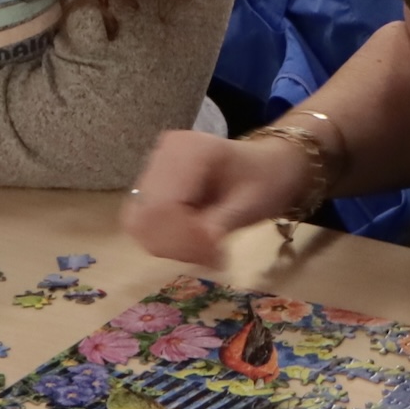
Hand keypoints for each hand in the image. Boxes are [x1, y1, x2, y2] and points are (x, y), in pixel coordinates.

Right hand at [122, 130, 313, 263]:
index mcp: (190, 151)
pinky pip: (142, 219)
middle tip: (210, 257)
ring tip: (202, 250)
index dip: (183, 238)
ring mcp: (154, 165)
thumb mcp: (250, 205)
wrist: (269, 166)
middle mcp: (164, 153)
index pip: (165, 205)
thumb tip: (196, 249)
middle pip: (148, 214)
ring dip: (169, 244)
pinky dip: (162, 238)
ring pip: (140, 220)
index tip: (215, 257)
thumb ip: (218, 226)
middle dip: (176, 244)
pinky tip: (189, 240)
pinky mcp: (152, 181)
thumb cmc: (266, 181)